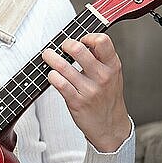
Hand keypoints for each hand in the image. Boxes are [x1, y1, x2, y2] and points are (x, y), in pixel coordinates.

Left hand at [41, 33, 130, 152]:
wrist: (110, 126)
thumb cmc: (108, 98)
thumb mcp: (113, 75)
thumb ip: (101, 58)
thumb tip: (83, 40)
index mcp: (112, 66)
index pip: (102, 41)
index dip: (87, 36)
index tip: (81, 40)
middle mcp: (102, 76)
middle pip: (78, 49)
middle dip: (65, 44)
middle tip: (62, 47)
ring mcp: (89, 90)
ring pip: (63, 66)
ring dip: (51, 58)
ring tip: (48, 56)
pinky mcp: (76, 101)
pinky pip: (59, 83)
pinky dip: (52, 76)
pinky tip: (52, 75)